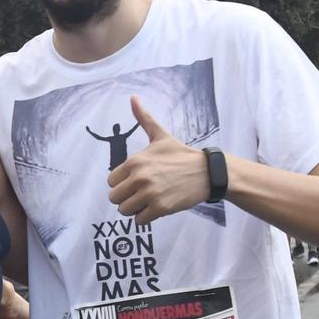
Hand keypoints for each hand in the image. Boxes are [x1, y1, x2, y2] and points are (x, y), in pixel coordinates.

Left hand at [106, 96, 211, 224]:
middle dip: (126, 198)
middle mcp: (140, 177)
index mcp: (135, 161)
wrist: (207, 172)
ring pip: (125, 211)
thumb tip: (133, 97)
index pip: (111, 182)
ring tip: (148, 201)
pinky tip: (156, 208)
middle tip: (141, 194)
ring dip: (135, 209)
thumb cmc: (181, 154)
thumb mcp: (160, 136)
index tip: (136, 181)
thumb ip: (144, 118)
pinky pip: (139, 220)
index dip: (122, 183)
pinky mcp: (161, 208)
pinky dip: (145, 217)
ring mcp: (150, 194)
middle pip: (114, 198)